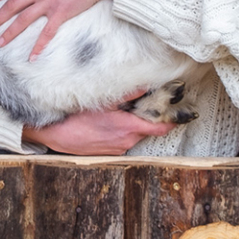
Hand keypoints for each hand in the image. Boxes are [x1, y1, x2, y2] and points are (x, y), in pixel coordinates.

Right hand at [24, 100, 174, 154]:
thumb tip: (145, 85)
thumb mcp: (102, 101)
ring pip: (135, 135)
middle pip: (148, 130)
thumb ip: (126, 94)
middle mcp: (126, 142)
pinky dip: (124, 131)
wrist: (55, 135)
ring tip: (126, 112)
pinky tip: (112, 123)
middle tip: (149, 104)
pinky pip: (124, 140)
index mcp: (128, 128)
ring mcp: (118, 149)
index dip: (172, 120)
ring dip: (135, 125)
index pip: (160, 127)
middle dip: (150, 118)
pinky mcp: (110, 152)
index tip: (182, 112)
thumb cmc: (76, 117)